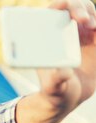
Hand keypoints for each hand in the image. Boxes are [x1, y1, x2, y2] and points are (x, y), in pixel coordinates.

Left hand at [17, 0, 95, 122]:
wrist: (68, 97)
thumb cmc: (55, 90)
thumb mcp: (53, 87)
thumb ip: (56, 80)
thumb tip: (62, 70)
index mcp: (47, 36)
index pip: (53, 10)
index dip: (62, 5)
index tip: (69, 15)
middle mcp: (63, 31)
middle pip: (73, 7)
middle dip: (79, 7)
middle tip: (84, 19)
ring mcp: (79, 34)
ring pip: (89, 13)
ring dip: (92, 14)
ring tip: (92, 26)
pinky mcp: (93, 39)